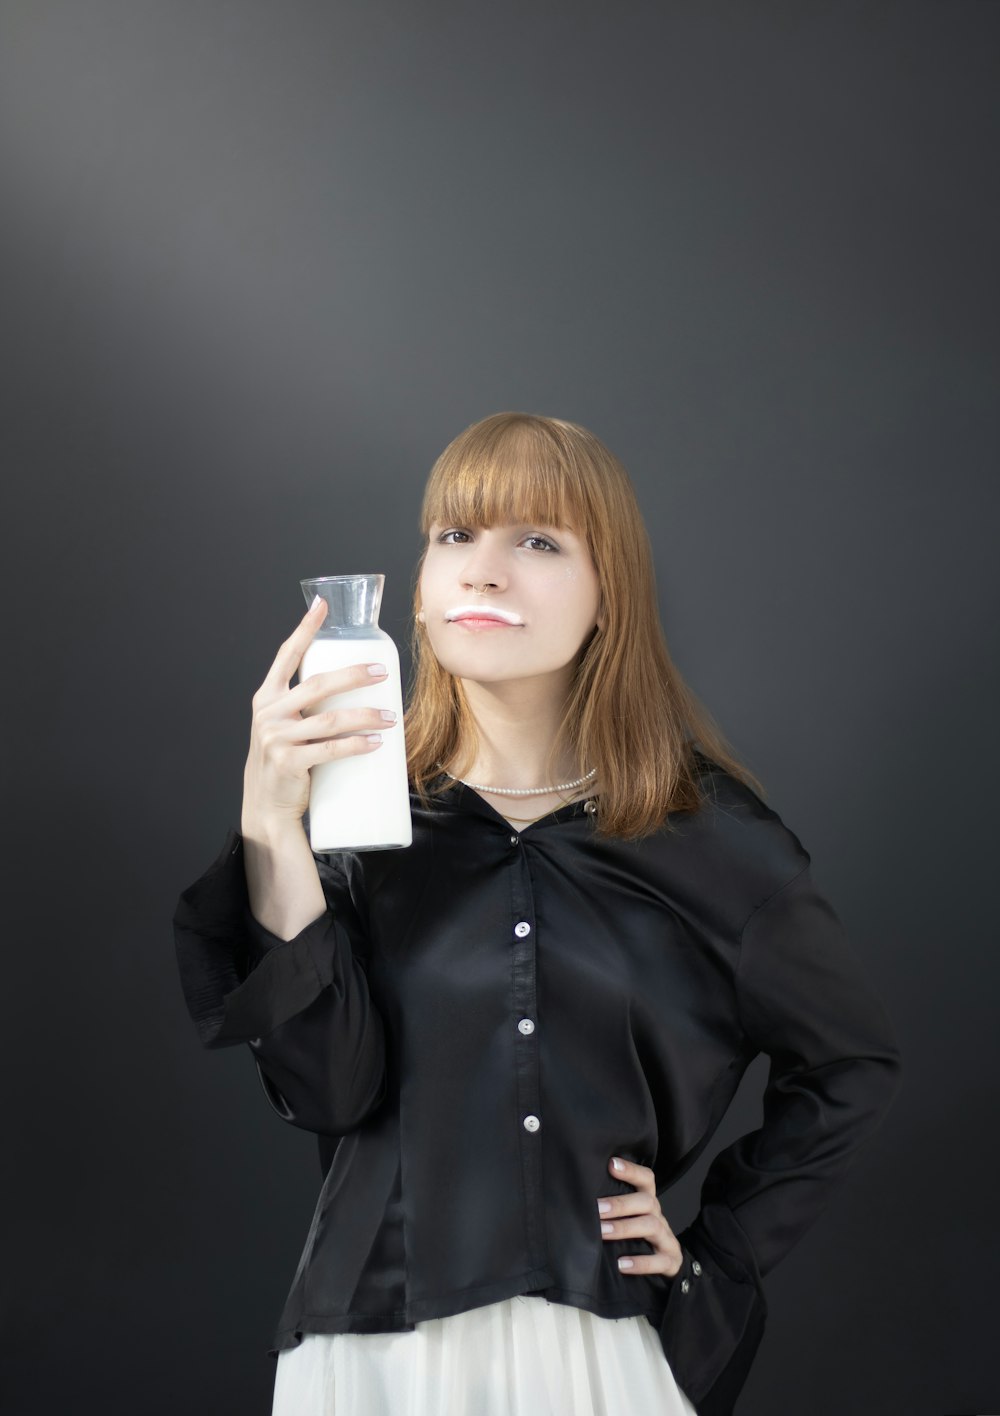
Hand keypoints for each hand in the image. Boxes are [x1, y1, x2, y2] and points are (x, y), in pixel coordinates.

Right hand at [242, 596, 396, 830]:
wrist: (265, 805)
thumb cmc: (283, 760)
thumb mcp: (285, 725)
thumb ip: (305, 705)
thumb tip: (351, 684)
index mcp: (267, 697)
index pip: (287, 655)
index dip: (305, 629)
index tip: (322, 605)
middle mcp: (268, 713)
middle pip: (318, 685)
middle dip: (354, 675)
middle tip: (383, 672)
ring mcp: (276, 738)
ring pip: (330, 720)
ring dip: (365, 715)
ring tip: (391, 716)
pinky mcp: (288, 763)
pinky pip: (330, 750)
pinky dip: (357, 744)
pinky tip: (376, 742)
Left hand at [597, 1155, 684, 1276]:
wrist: (667, 1265)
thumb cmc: (639, 1238)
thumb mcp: (630, 1219)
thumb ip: (613, 1209)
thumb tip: (578, 1198)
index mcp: (648, 1203)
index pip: (646, 1179)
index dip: (631, 1170)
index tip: (611, 1164)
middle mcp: (659, 1217)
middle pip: (647, 1201)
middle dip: (620, 1204)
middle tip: (598, 1209)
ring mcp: (667, 1239)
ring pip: (652, 1226)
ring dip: (625, 1228)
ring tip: (603, 1232)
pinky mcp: (671, 1262)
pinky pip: (660, 1261)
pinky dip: (640, 1263)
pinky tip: (621, 1265)